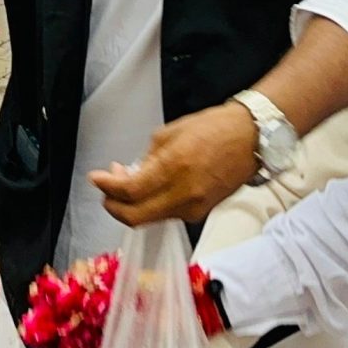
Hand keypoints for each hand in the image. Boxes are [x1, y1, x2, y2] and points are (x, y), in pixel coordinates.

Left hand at [88, 102, 258, 226]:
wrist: (251, 139)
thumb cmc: (214, 128)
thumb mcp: (170, 133)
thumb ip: (147, 158)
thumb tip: (130, 174)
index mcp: (173, 168)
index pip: (129, 191)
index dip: (107, 187)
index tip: (97, 178)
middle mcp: (183, 194)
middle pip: (135, 217)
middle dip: (113, 206)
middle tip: (107, 189)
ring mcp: (194, 207)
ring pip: (150, 219)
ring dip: (132, 205)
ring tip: (130, 181)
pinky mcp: (201, 213)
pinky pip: (167, 215)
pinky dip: (153, 205)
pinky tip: (152, 188)